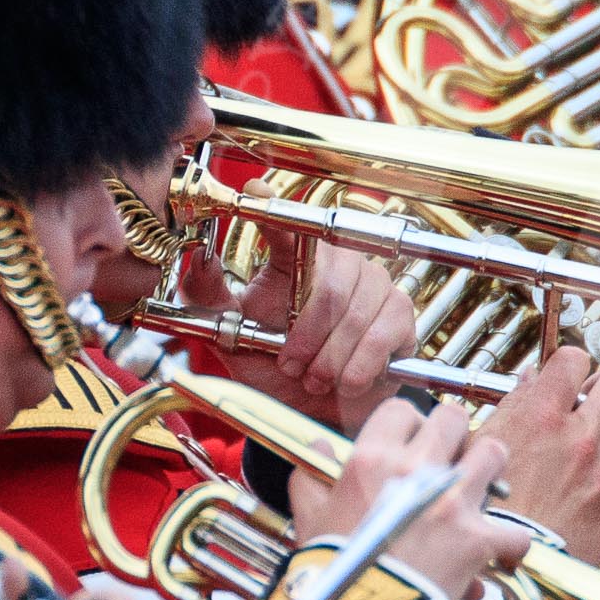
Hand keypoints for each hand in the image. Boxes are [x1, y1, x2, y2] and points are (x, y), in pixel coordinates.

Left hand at [179, 179, 417, 429]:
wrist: (319, 409)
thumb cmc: (277, 367)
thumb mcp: (234, 335)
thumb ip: (210, 299)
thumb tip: (198, 259)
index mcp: (296, 260)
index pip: (287, 225)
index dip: (272, 206)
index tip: (253, 190)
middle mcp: (340, 263)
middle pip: (329, 287)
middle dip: (307, 335)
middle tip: (290, 365)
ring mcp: (376, 285)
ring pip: (357, 314)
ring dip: (331, 357)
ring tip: (315, 378)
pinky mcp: (401, 313)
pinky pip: (385, 332)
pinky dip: (360, 364)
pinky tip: (345, 380)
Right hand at [288, 399, 530, 599]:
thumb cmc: (331, 575)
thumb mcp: (310, 521)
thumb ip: (311, 479)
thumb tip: (317, 445)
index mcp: (372, 461)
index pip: (402, 409)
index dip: (410, 423)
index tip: (412, 441)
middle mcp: (415, 471)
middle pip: (454, 419)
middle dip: (456, 435)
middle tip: (451, 457)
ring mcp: (452, 503)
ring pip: (494, 453)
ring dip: (490, 470)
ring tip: (479, 488)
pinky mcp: (478, 539)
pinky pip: (514, 532)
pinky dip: (510, 547)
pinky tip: (500, 555)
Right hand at [473, 345, 599, 565]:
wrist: (502, 561)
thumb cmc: (486, 509)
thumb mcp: (484, 446)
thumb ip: (512, 408)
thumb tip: (531, 381)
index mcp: (541, 417)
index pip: (574, 359)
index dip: (571, 365)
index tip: (568, 379)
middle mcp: (580, 438)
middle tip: (597, 405)